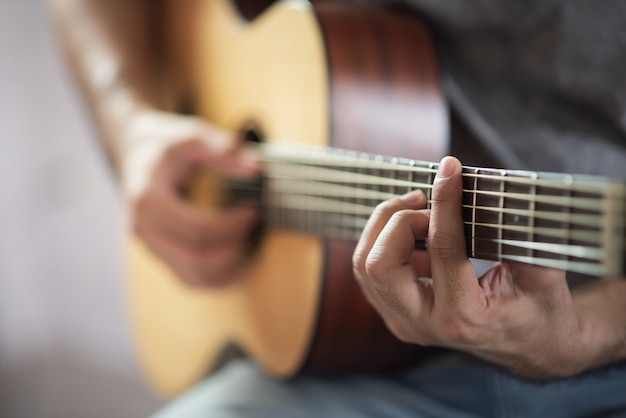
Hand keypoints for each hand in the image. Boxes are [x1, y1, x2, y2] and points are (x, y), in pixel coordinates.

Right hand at [124, 110, 259, 286]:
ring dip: (228, 269)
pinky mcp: (161, 254)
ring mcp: (151, 246)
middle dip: (232, 247)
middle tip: (255, 226)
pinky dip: (218, 279)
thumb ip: (222, 151)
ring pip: (193, 276)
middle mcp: (143, 230)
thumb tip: (256, 168)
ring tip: (252, 247)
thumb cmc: (165, 142)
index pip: (194, 229)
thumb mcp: (190, 136)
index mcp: (147, 201)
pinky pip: (190, 279)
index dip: (229, 225)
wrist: (137, 149)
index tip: (254, 210)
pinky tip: (241, 266)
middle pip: (194, 258)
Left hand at [353, 156, 587, 378]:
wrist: (532, 348)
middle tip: (426, 199)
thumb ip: (527, 241)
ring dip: (383, 227)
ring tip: (416, 208)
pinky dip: (381, 242)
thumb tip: (506, 199)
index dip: (444, 202)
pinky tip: (412, 231)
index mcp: (465, 317)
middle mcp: (425, 325)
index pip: (442, 249)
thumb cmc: (541, 311)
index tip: (449, 169)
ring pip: (365, 266)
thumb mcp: (546, 278)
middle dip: (398, 219)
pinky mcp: (395, 316)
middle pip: (381, 263)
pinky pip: (368, 273)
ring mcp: (405, 323)